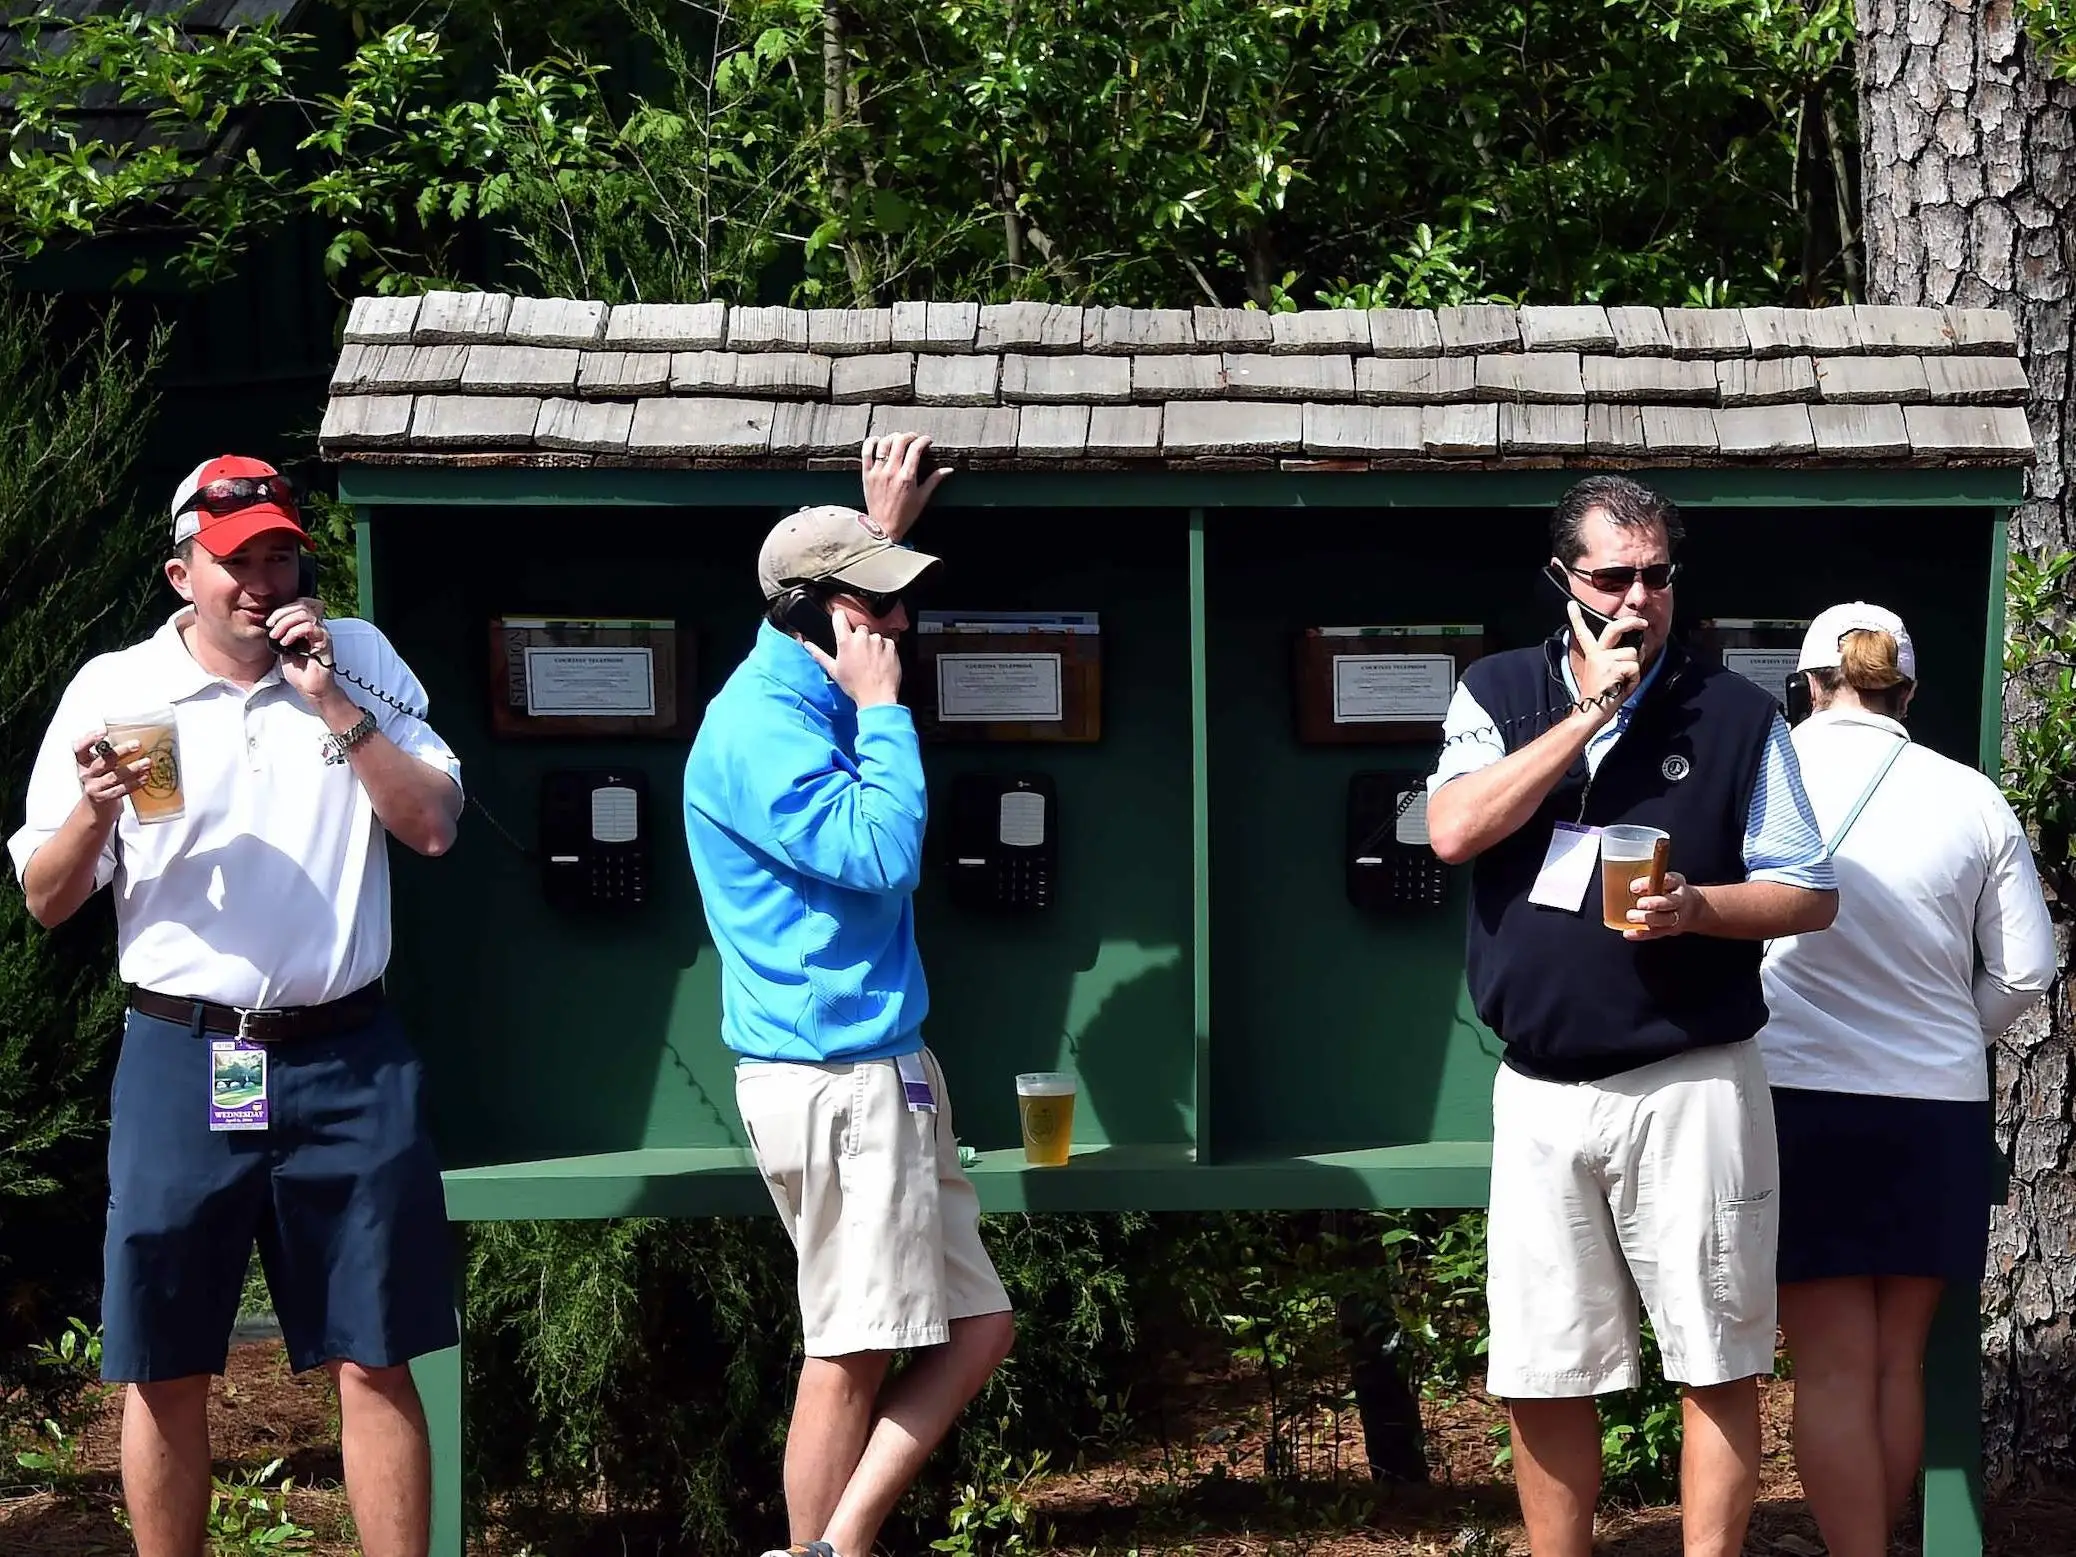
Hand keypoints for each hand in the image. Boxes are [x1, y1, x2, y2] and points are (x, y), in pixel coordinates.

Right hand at [72, 728, 150, 818]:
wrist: (97, 808)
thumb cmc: (102, 780)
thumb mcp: (101, 765)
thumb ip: (110, 754)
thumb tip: (136, 740)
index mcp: (83, 762)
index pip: (80, 748)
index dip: (89, 739)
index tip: (103, 732)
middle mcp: (86, 774)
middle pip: (102, 761)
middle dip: (121, 751)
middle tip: (137, 744)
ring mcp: (94, 787)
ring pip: (114, 776)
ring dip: (132, 768)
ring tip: (147, 762)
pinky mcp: (103, 798)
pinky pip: (120, 790)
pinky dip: (134, 783)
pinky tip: (145, 777)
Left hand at [267, 598, 335, 701]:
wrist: (309, 687)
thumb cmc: (298, 670)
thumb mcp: (283, 646)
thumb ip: (281, 632)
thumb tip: (271, 621)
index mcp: (308, 625)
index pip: (299, 604)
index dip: (282, 609)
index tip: (270, 623)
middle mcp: (317, 626)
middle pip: (301, 606)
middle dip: (281, 615)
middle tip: (272, 629)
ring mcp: (322, 633)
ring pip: (305, 614)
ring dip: (286, 624)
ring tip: (277, 637)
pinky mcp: (325, 642)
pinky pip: (310, 627)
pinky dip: (294, 632)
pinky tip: (287, 643)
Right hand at [805, 610, 902, 707]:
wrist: (877, 697)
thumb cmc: (854, 686)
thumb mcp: (833, 670)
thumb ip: (819, 654)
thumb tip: (807, 645)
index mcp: (845, 641)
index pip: (840, 616)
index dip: (839, 617)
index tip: (840, 621)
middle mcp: (862, 637)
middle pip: (860, 628)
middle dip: (859, 638)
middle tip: (859, 654)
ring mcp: (878, 640)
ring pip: (874, 636)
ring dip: (873, 644)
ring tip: (871, 661)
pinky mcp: (891, 645)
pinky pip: (887, 642)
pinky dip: (885, 649)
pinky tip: (881, 662)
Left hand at [860, 432, 949, 539]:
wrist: (883, 527)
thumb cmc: (904, 515)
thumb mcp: (922, 498)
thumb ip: (934, 480)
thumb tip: (948, 469)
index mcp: (907, 478)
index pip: (916, 449)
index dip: (923, 440)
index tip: (927, 441)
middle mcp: (892, 472)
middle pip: (900, 442)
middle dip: (910, 436)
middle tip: (914, 438)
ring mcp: (878, 472)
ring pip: (884, 444)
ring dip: (893, 437)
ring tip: (899, 439)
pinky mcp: (867, 474)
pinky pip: (866, 452)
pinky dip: (872, 442)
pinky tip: (878, 440)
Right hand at [1566, 600, 1645, 723]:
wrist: (1591, 712)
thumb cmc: (1601, 697)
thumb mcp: (1606, 674)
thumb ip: (1616, 660)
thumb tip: (1635, 650)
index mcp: (1593, 655)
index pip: (1583, 633)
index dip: (1576, 618)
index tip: (1571, 605)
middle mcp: (1597, 654)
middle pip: (1614, 629)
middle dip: (1631, 622)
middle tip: (1642, 623)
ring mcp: (1605, 659)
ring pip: (1633, 654)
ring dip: (1634, 669)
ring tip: (1624, 682)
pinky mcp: (1614, 667)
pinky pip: (1635, 668)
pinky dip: (1634, 680)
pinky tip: (1623, 688)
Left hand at [1624, 870, 1702, 940]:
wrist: (1694, 908)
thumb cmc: (1670, 890)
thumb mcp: (1664, 878)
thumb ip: (1648, 879)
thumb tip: (1618, 874)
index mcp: (1676, 883)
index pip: (1667, 880)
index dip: (1649, 884)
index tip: (1633, 887)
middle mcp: (1679, 900)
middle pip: (1670, 903)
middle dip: (1654, 904)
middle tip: (1639, 903)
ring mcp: (1677, 916)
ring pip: (1665, 920)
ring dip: (1647, 919)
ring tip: (1631, 916)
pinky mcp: (1670, 930)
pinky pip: (1656, 933)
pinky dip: (1642, 934)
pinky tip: (1629, 933)